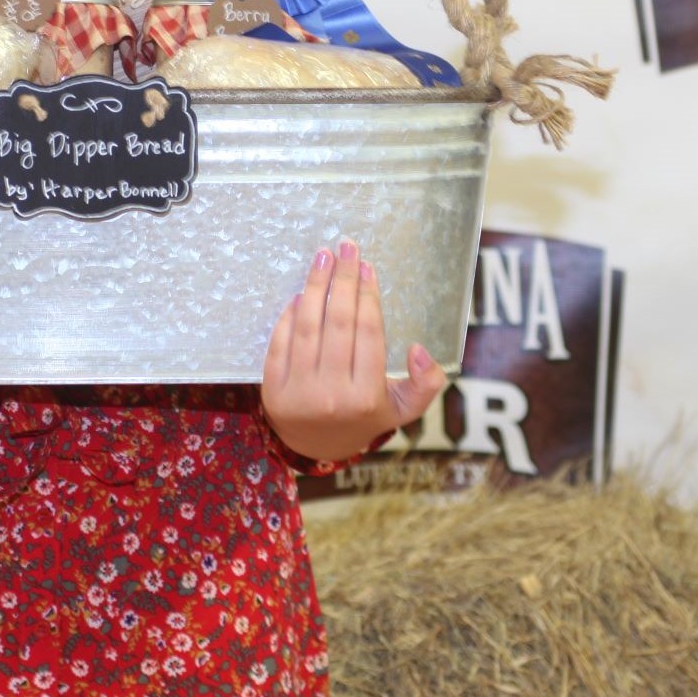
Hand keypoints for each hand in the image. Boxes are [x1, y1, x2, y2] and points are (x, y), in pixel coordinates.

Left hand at [260, 240, 446, 464]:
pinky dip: (290, 314)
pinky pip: (280, 341)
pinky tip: (301, 292)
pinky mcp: (272, 388)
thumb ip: (425, 384)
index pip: (368, 333)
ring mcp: (298, 391)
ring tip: (323, 258)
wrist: (314, 449)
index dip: (367, 295)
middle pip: (338, 323)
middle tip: (346, 247)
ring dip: (315, 286)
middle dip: (343, 279)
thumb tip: (419, 349)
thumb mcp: (402, 410)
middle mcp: (332, 394)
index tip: (367, 266)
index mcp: (367, 397)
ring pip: (308, 326)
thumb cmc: (362, 420)